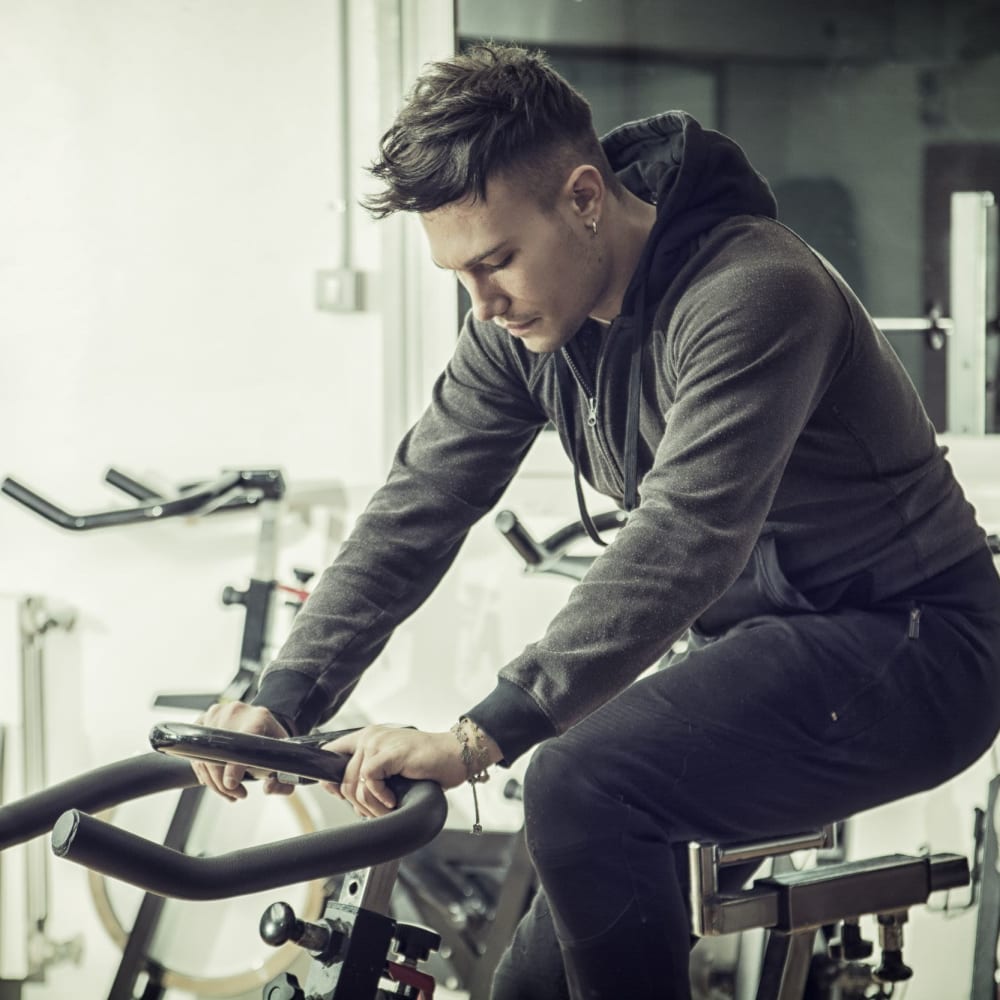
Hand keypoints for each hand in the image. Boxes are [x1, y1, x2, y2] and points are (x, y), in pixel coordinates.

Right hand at [191, 701, 293, 801]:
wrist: (258, 721)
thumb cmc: (270, 740)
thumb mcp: (283, 757)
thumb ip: (283, 779)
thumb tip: (268, 788)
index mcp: (259, 717)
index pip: (243, 740)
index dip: (235, 766)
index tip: (232, 784)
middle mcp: (235, 711)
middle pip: (221, 754)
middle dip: (225, 783)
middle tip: (237, 794)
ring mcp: (215, 715)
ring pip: (205, 757)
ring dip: (214, 782)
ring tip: (230, 792)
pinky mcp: (201, 721)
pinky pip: (196, 755)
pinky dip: (204, 774)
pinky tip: (217, 782)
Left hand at [323, 724, 473, 818]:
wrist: (456, 755)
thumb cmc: (428, 764)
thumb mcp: (393, 768)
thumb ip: (370, 775)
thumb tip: (346, 795)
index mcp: (367, 737)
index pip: (330, 753)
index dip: (329, 779)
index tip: (340, 796)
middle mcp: (369, 736)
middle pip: (342, 779)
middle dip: (357, 804)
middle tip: (376, 812)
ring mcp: (378, 742)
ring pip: (354, 784)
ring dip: (370, 806)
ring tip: (387, 810)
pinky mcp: (389, 752)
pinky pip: (368, 782)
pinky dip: (379, 798)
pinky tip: (394, 800)